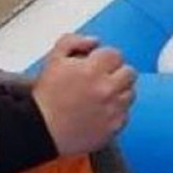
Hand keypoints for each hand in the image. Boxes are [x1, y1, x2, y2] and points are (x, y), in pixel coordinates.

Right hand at [33, 34, 136, 155]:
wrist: (41, 130)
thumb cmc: (46, 96)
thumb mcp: (53, 60)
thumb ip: (72, 42)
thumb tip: (94, 41)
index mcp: (92, 70)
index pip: (116, 55)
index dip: (105, 58)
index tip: (96, 65)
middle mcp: (107, 88)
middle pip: (129, 72)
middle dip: (116, 73)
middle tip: (101, 80)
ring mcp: (114, 108)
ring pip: (130, 92)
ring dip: (119, 91)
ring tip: (100, 97)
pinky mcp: (116, 125)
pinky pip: (126, 113)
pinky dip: (116, 111)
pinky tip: (100, 112)